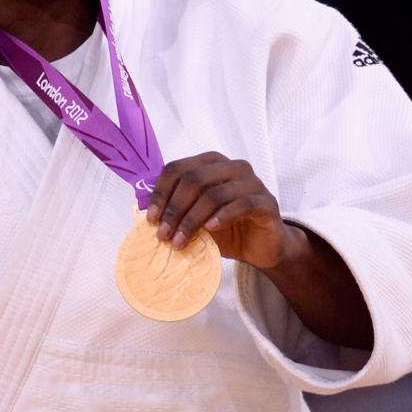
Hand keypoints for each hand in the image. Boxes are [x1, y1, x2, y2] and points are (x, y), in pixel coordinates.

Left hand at [144, 151, 299, 270]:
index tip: (151, 218)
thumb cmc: (224, 229)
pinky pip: (242, 204)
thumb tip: (145, 212)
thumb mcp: (195, 218)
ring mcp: (252, 183)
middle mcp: (232, 167)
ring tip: (179, 240)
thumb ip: (177, 208)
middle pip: (194, 179)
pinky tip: (210, 230)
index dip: (161, 192)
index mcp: (211, 163)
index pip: (178, 168)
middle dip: (174, 208)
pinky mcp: (266, 202)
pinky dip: (222, 217)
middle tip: (163, 233)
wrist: (259, 248)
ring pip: (215, 194)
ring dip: (192, 219)